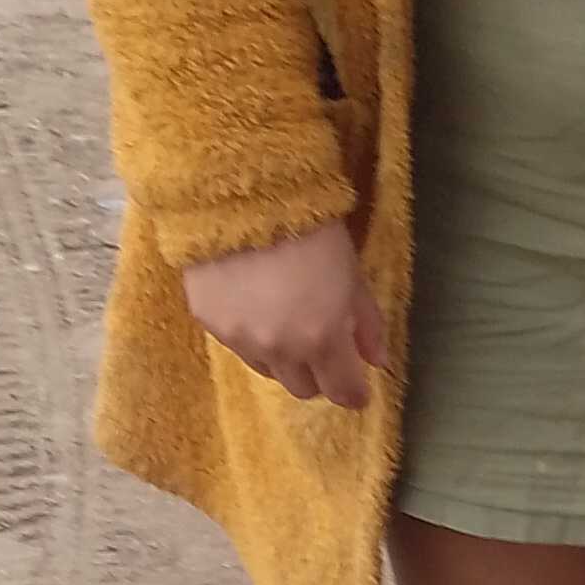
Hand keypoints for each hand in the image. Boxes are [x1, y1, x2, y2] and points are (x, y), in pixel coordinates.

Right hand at [181, 221, 386, 407]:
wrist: (242, 191)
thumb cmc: (311, 227)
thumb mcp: (351, 273)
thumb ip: (366, 324)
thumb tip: (376, 361)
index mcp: (321, 339)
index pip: (341, 390)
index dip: (353, 393)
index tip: (358, 389)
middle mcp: (279, 350)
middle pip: (302, 387)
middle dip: (317, 375)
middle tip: (322, 351)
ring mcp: (240, 338)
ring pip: (266, 370)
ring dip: (281, 358)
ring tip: (284, 325)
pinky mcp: (208, 321)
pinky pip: (236, 344)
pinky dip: (249, 335)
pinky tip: (252, 305)